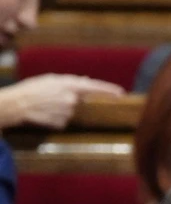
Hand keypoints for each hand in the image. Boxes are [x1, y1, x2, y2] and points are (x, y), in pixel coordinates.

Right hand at [0, 74, 124, 129]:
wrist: (16, 105)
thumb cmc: (31, 89)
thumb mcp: (50, 80)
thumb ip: (70, 82)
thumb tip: (86, 82)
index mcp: (69, 85)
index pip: (94, 87)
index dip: (109, 90)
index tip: (121, 92)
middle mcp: (72, 99)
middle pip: (78, 100)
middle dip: (67, 98)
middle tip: (50, 96)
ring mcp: (68, 113)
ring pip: (70, 110)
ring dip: (60, 107)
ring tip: (45, 104)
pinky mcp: (62, 123)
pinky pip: (63, 119)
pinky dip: (56, 116)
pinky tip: (45, 113)